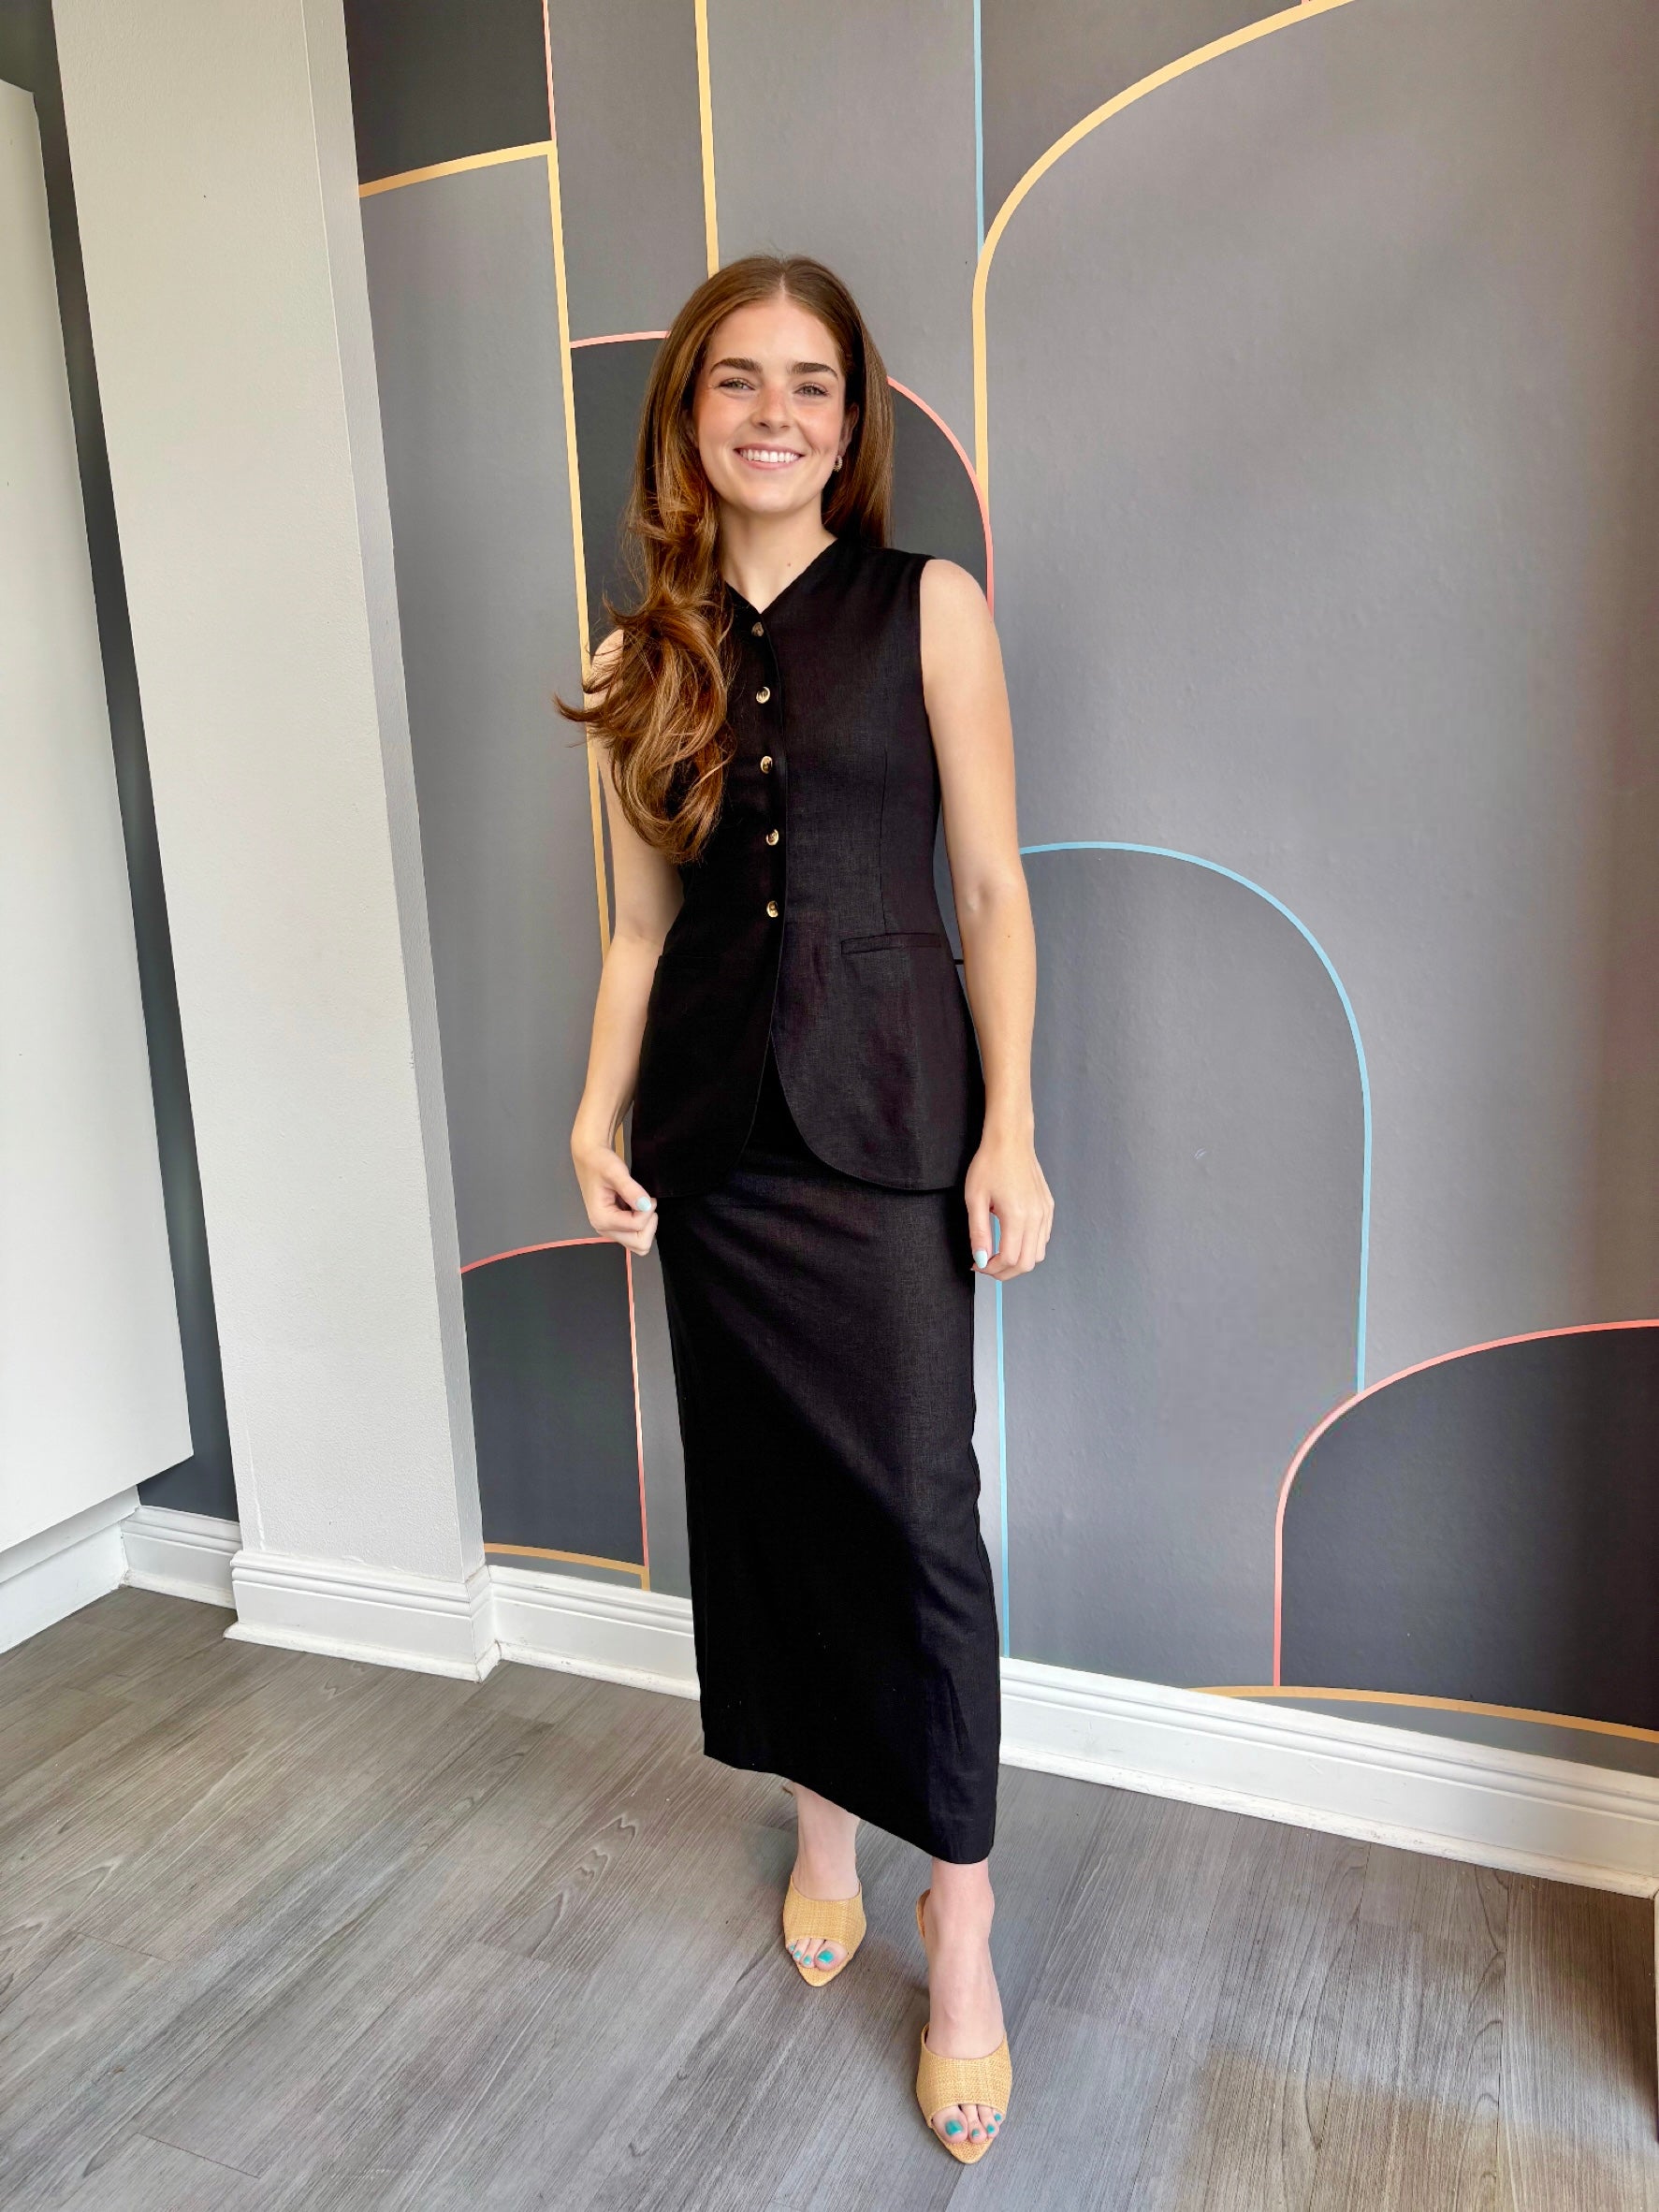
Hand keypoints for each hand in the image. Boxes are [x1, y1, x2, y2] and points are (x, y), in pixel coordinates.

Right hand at [572, 1130, 659, 1255]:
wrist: (590, 1157)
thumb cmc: (599, 1162)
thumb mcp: (615, 1171)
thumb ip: (630, 1189)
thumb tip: (646, 1205)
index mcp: (602, 1219)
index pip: (637, 1226)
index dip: (648, 1210)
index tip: (646, 1195)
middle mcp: (604, 1229)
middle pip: (639, 1244)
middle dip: (648, 1223)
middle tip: (645, 1202)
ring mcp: (609, 1229)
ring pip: (638, 1243)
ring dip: (646, 1225)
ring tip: (640, 1204)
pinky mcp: (615, 1226)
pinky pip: (635, 1236)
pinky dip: (642, 1224)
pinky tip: (635, 1206)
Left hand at [965, 1131, 1052, 1278]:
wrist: (1011, 1140)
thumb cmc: (990, 1164)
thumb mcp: (975, 1199)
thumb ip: (979, 1233)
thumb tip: (981, 1259)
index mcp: (1017, 1216)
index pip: (1010, 1259)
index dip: (992, 1269)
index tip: (977, 1265)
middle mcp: (1036, 1217)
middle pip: (1027, 1263)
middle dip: (1005, 1272)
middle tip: (987, 1266)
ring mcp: (1045, 1212)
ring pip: (1038, 1254)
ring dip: (1018, 1261)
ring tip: (998, 1255)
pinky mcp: (1048, 1207)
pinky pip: (1043, 1238)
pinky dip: (1029, 1247)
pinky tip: (1012, 1239)